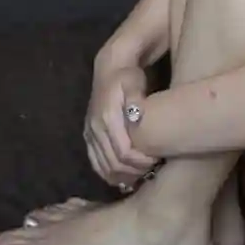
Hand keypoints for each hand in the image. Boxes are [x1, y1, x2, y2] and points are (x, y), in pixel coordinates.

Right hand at [83, 56, 158, 187]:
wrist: (109, 69)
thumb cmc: (127, 76)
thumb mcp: (134, 81)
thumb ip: (135, 97)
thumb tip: (136, 114)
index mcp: (107, 118)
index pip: (123, 151)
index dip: (139, 161)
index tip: (156, 160)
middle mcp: (95, 129)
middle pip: (113, 163)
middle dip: (133, 171)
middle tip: (152, 170)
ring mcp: (89, 134)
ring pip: (103, 167)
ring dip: (122, 176)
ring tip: (141, 174)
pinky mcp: (88, 137)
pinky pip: (96, 163)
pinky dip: (110, 173)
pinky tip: (125, 175)